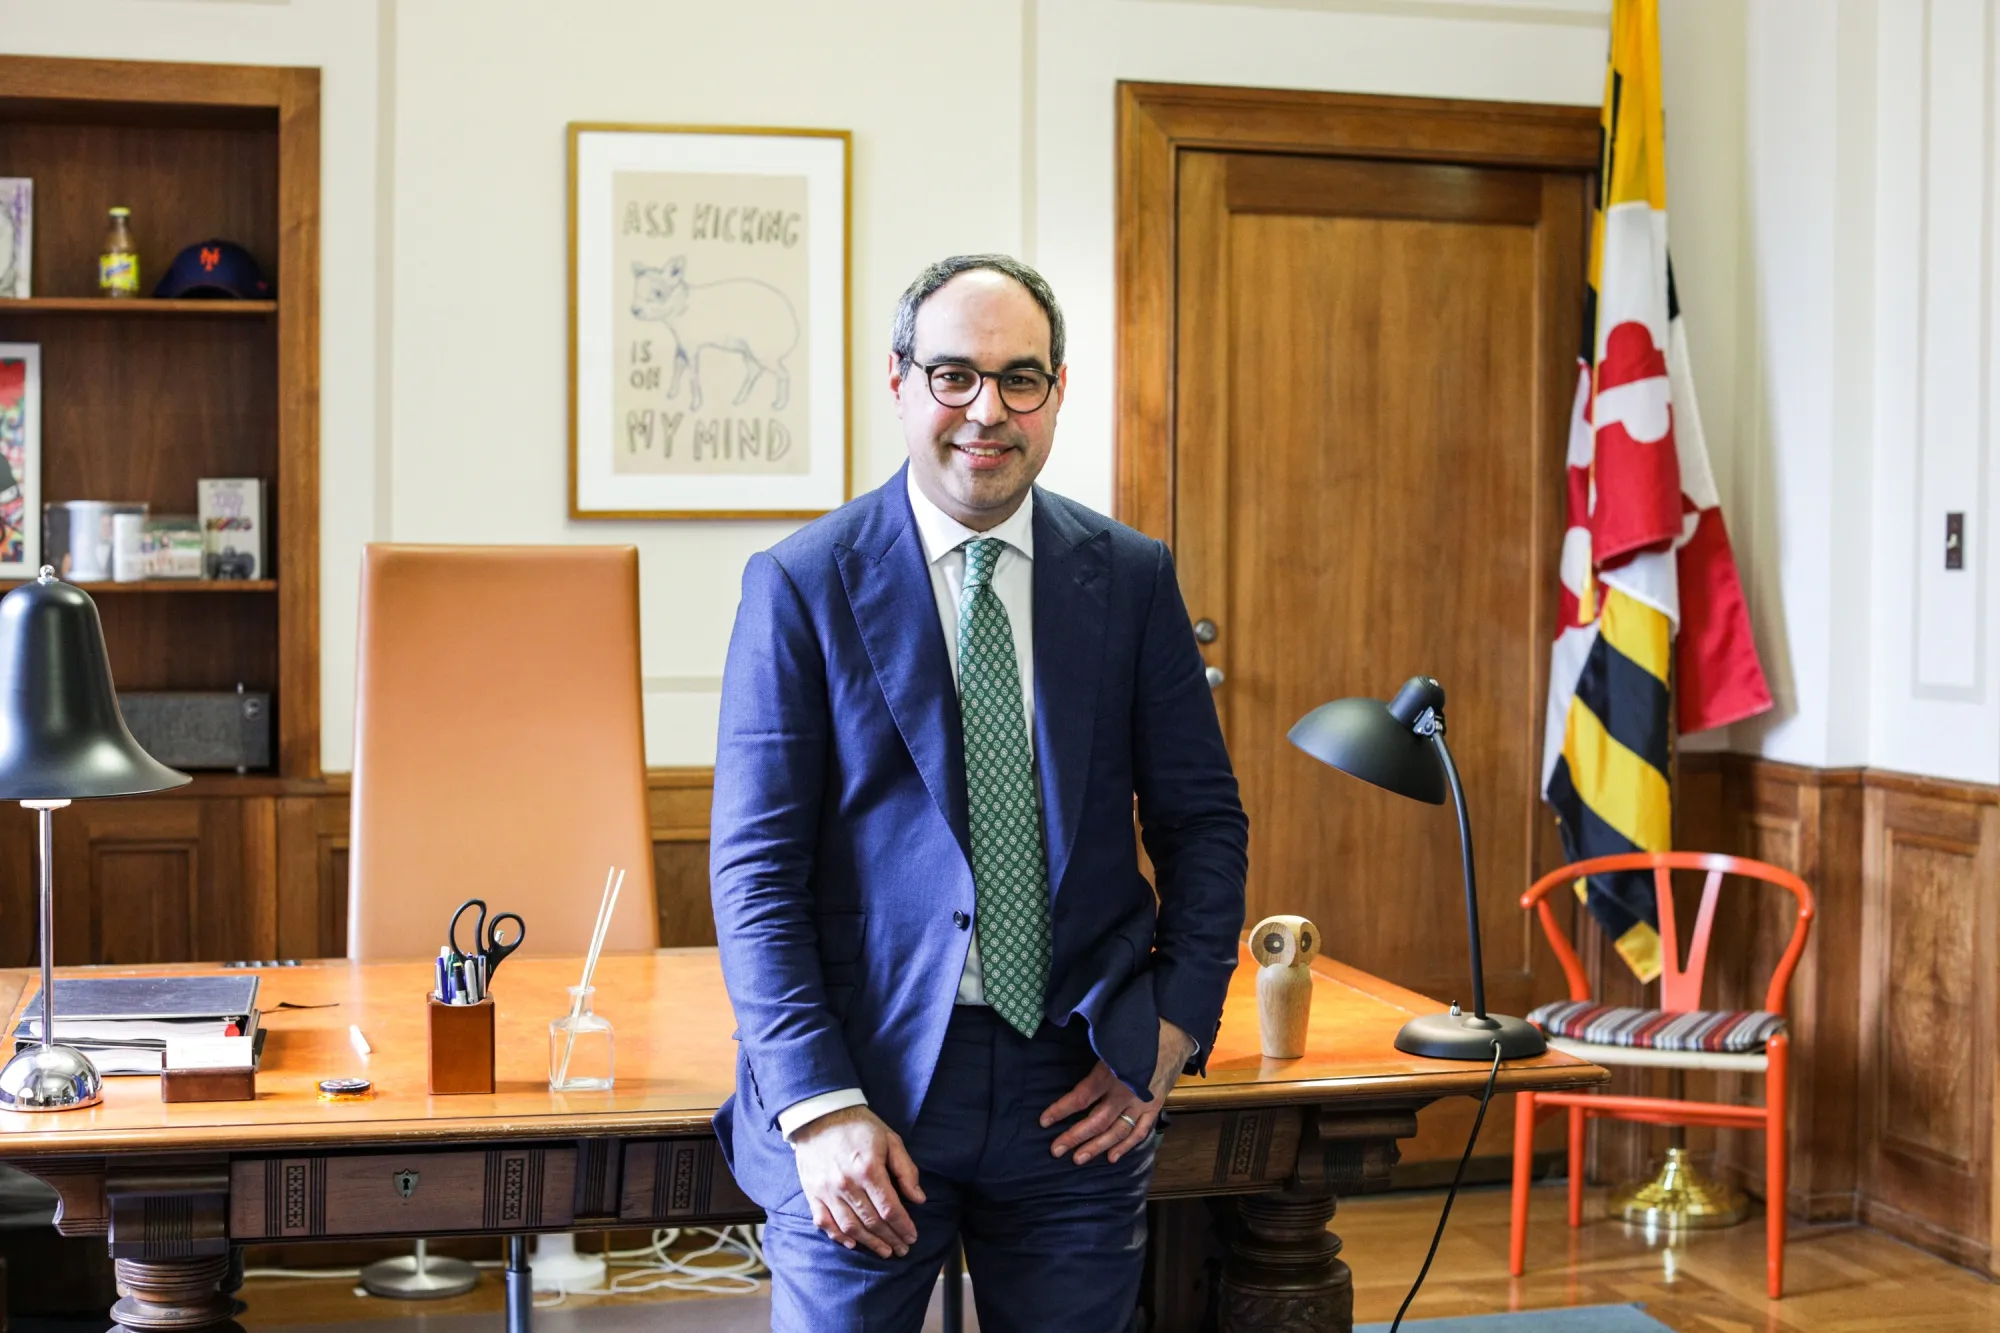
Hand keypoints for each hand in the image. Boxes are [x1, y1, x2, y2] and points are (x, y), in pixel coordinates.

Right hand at [789, 1105, 926, 1257]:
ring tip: (884, 1251)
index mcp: (869, 1170)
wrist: (820, 1114)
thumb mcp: (890, 1140)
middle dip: (891, 1239)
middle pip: (872, 1222)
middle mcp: (847, 1184)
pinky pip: (824, 1222)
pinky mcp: (812, 1193)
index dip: (903, 1227)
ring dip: (869, 1243)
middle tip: (902, 1249)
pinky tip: (852, 1244)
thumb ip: (906, 1170)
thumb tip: (919, 1199)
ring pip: (850, 1227)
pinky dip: (838, 1237)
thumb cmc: (860, 1126)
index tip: (912, 1237)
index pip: (890, 1209)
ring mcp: (827, 1191)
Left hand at [1040, 1018, 1195, 1166]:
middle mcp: (1125, 1093)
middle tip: (1055, 1150)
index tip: (1044, 1121)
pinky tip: (1112, 1158)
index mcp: (1110, 1074)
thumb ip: (1092, 1056)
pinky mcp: (1155, 1107)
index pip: (1081, 1097)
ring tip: (1078, 1159)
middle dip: (1074, 1137)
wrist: (1175, 1033)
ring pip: (1117, 1131)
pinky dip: (1127, 1145)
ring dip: (1097, 1147)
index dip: (1061, 1110)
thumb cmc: (1138, 1032)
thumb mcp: (1110, 1041)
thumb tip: (1070, 1063)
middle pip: (1096, 1121)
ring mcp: (1142, 1103)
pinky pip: (1140, 1131)